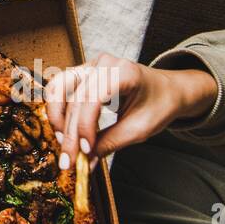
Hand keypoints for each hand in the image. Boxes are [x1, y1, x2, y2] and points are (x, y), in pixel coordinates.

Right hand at [44, 54, 216, 166]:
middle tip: (69, 160)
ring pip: (59, 89)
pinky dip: (57, 109)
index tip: (85, 152)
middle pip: (75, 98)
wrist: (167, 89)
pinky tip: (62, 129)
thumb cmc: (158, 105)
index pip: (94, 98)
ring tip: (63, 143)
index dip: (85, 126)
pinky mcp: (83, 72)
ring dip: (57, 118)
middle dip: (70, 132)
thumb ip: (111, 142)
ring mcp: (91, 64)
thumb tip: (85, 161)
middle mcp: (104, 63)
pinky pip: (60, 87)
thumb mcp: (141, 128)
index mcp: (124, 72)